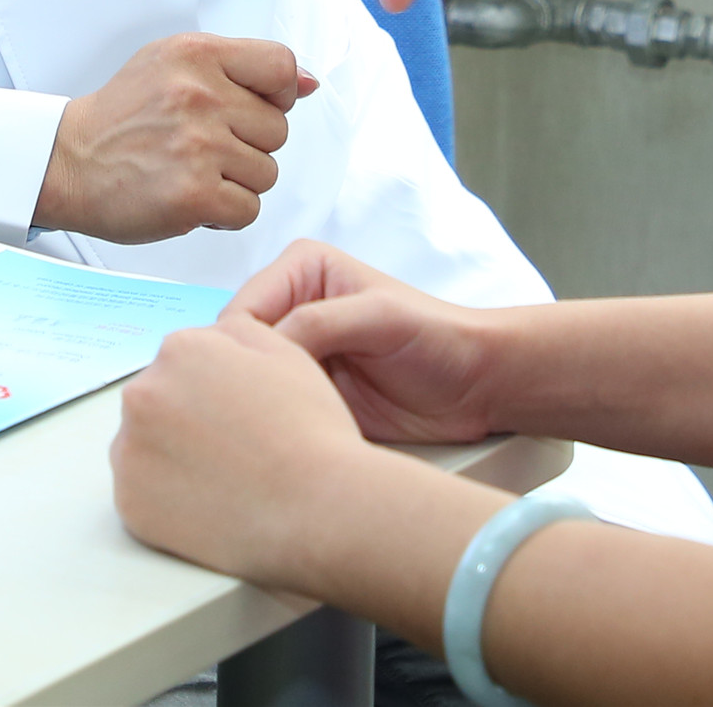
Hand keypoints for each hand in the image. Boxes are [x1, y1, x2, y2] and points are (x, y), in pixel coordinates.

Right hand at [34, 34, 315, 242]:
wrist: (67, 162)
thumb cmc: (122, 116)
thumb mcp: (174, 64)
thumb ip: (242, 68)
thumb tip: (308, 83)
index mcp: (197, 54)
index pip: (281, 66)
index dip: (278, 95)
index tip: (251, 108)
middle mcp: (199, 95)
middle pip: (278, 129)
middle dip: (249, 144)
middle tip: (202, 145)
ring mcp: (197, 146)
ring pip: (267, 172)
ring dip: (238, 180)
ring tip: (194, 170)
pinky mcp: (193, 194)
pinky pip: (249, 209)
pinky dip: (226, 212)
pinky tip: (193, 197)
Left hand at [111, 311, 379, 590]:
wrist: (315, 508)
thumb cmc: (307, 432)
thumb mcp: (284, 350)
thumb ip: (235, 331)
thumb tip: (211, 338)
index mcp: (178, 351)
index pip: (182, 359)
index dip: (214, 385)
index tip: (236, 409)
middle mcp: (141, 396)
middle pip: (157, 399)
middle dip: (185, 416)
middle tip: (232, 444)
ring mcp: (129, 453)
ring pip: (144, 445)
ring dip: (171, 454)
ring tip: (222, 475)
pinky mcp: (130, 504)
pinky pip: (142, 494)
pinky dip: (167, 498)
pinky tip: (208, 501)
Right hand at [231, 239, 509, 444]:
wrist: (475, 386)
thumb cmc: (438, 337)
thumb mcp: (379, 317)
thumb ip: (319, 322)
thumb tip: (263, 346)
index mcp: (302, 271)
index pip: (242, 308)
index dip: (237, 347)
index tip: (246, 384)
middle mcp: (293, 309)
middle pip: (238, 348)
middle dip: (241, 380)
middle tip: (255, 415)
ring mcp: (299, 355)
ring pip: (249, 384)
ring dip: (255, 407)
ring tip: (267, 433)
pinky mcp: (308, 394)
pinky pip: (273, 412)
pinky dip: (272, 427)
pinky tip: (282, 441)